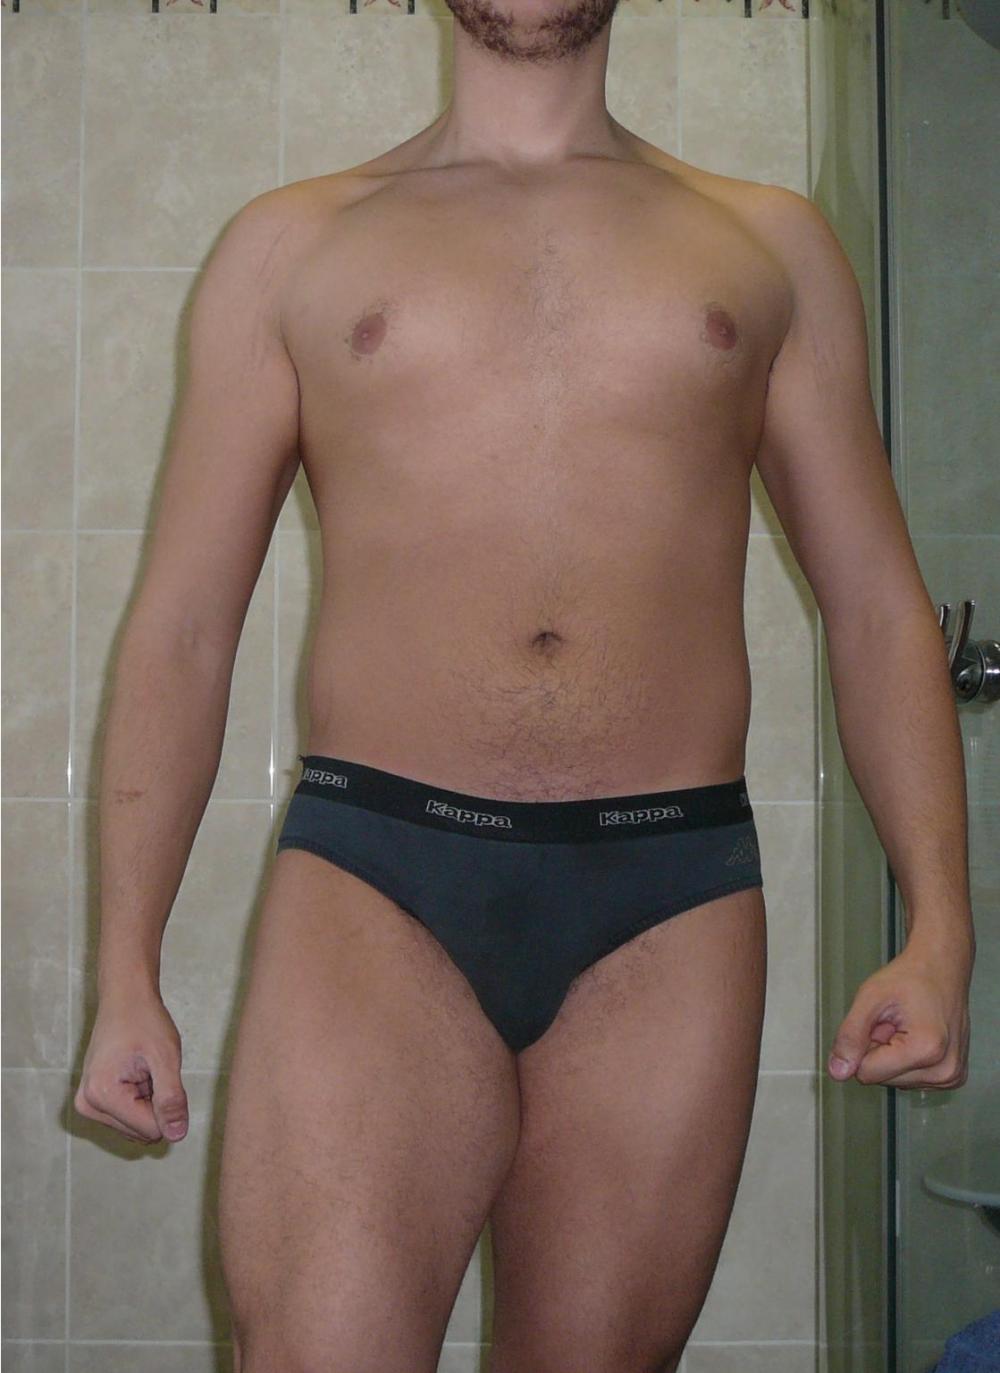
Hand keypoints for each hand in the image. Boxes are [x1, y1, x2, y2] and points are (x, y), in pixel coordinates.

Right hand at [74, 992, 189, 1143]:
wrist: (124, 998)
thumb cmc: (145, 1021)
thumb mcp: (166, 1058)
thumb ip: (171, 1099)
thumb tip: (177, 1136)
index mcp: (102, 1096)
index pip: (151, 1130)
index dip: (168, 1106)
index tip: (162, 1074)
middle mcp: (88, 1106)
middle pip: (142, 1131)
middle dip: (156, 1104)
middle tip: (153, 1070)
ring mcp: (87, 1105)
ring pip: (136, 1126)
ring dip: (149, 1102)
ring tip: (144, 1070)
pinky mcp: (92, 1102)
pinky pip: (128, 1117)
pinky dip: (140, 1099)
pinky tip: (137, 1073)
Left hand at [828, 939, 971, 1088]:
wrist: (941, 967)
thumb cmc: (910, 977)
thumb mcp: (870, 998)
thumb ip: (850, 1035)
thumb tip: (838, 1072)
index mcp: (926, 1050)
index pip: (867, 1073)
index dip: (864, 1044)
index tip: (880, 1022)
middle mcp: (944, 1070)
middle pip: (881, 1079)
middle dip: (879, 1050)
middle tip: (894, 1022)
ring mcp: (951, 1076)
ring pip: (894, 1081)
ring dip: (892, 1054)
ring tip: (907, 1026)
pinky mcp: (952, 1077)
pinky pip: (910, 1079)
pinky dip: (907, 1059)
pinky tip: (917, 1035)